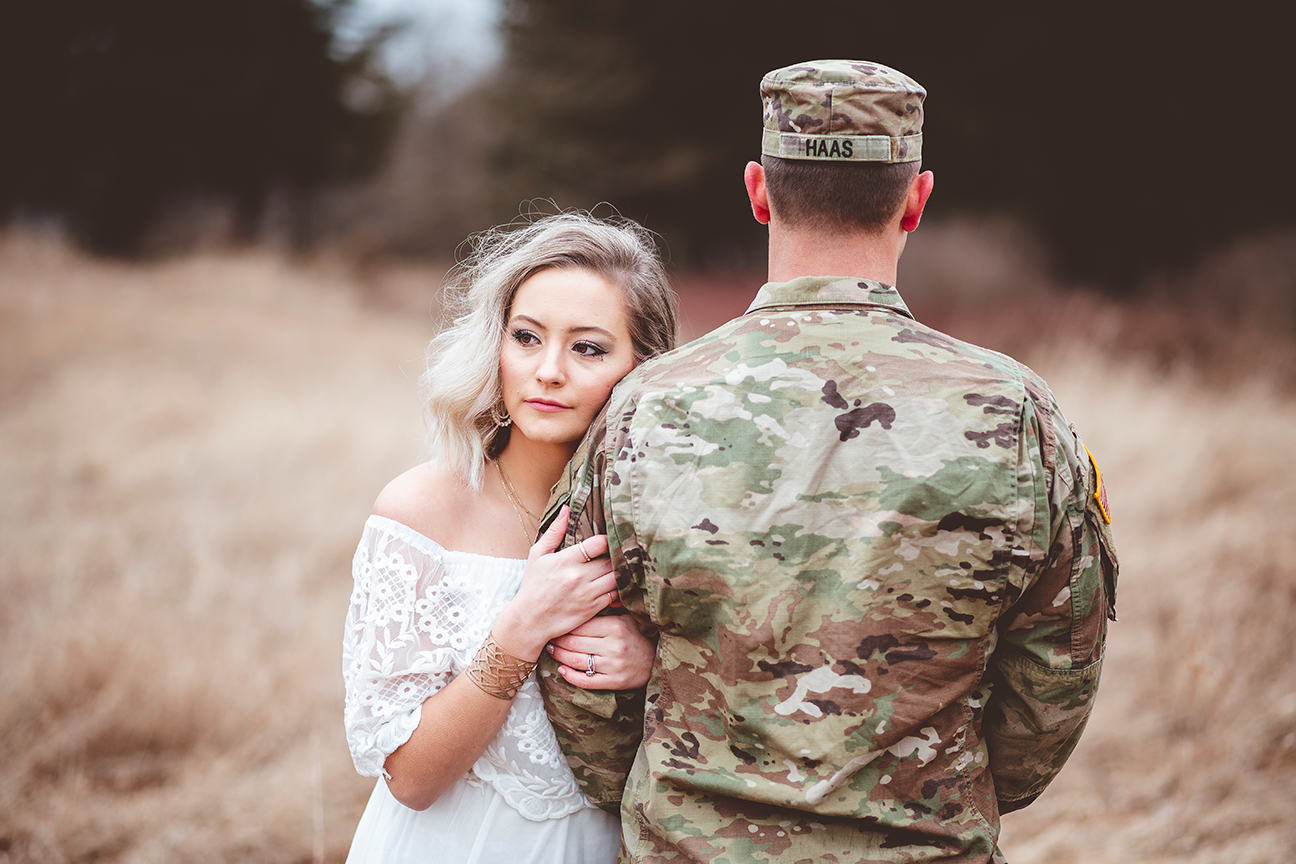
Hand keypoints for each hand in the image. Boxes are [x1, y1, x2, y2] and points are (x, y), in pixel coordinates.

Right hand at [493, 507, 617, 660]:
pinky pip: (615, 595)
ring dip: (621, 571)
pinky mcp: (593, 608)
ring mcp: (588, 593)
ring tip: (621, 567)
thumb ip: (553, 531)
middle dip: (617, 555)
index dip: (607, 540)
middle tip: (621, 552)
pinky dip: (619, 589)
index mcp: (566, 560)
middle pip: (612, 560)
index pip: (599, 543)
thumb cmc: (533, 585)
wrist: (529, 621)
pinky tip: (617, 584)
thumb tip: (566, 509)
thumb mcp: (537, 555)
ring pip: (617, 577)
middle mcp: (579, 576)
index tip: (607, 540)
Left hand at [548, 613, 655, 689]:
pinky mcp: (614, 682)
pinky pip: (586, 680)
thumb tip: (588, 594)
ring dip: (559, 656)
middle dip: (557, 640)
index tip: (555, 623)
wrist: (658, 660)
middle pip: (574, 643)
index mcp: (615, 626)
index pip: (580, 625)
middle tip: (548, 637)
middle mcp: (613, 646)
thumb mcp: (627, 616)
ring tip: (551, 651)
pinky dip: (570, 676)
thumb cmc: (638, 635)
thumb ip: (609, 607)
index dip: (565, 625)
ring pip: (576, 661)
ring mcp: (613, 666)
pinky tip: (562, 670)